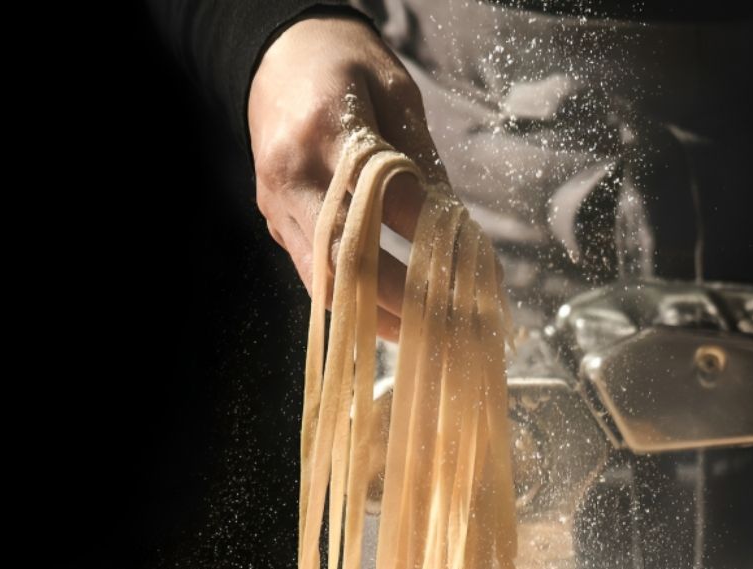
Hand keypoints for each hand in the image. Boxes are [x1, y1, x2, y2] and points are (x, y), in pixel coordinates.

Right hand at [248, 15, 447, 339]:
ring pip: (325, 282)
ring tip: (428, 334)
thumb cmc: (345, 64)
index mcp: (327, 132)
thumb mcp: (395, 92)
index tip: (478, 270)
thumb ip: (421, 156)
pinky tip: (394, 316)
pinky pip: (314, 275)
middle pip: (348, 262)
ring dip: (379, 315)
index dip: (435, 243)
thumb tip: (453, 223)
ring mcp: (277, 204)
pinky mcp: (275, 221)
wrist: (276, 51)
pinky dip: (357, 301)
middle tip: (456, 324)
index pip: (388, 205)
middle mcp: (292, 176)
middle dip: (406, 300)